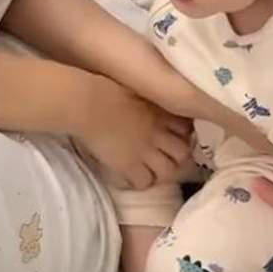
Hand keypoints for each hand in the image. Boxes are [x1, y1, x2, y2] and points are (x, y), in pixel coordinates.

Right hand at [79, 76, 193, 189]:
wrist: (87, 104)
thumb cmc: (104, 90)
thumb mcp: (134, 89)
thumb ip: (146, 98)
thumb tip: (145, 101)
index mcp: (159, 113)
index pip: (185, 129)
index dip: (182, 136)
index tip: (173, 137)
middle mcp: (157, 134)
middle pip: (182, 153)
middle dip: (176, 158)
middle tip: (165, 158)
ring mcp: (145, 151)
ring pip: (168, 171)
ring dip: (161, 173)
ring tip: (150, 172)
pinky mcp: (128, 165)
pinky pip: (144, 182)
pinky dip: (140, 182)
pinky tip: (131, 177)